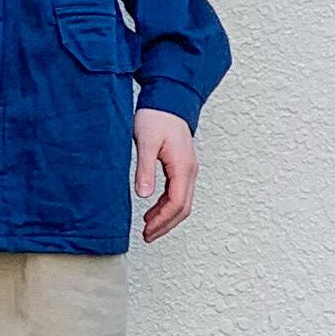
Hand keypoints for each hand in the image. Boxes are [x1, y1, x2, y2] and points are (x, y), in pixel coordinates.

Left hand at [135, 110, 197, 241]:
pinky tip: (152, 209)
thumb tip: (144, 195)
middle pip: (183, 208)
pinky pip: (178, 192)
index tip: (147, 230)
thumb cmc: (157, 117)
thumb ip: (145, 169)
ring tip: (148, 228)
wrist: (168, 98)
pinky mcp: (182, 166)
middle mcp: (190, 170)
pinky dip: (167, 205)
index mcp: (183, 167)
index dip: (162, 221)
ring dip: (167, 217)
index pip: (176, 203)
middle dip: (166, 225)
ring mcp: (188, 169)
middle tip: (148, 236)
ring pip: (182, 202)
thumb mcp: (145, 142)